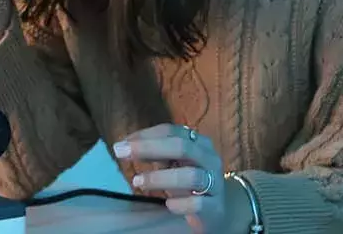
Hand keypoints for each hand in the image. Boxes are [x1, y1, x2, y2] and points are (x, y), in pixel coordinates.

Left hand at [114, 124, 243, 232]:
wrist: (220, 211)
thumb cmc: (190, 183)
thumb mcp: (175, 164)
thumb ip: (155, 153)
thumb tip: (124, 146)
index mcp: (198, 143)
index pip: (172, 131)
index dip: (145, 135)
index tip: (122, 143)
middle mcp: (209, 159)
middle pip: (182, 147)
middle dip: (149, 148)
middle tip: (122, 153)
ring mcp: (215, 183)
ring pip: (191, 176)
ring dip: (160, 178)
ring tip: (138, 182)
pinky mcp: (215, 208)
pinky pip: (199, 204)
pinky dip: (181, 203)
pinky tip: (167, 204)